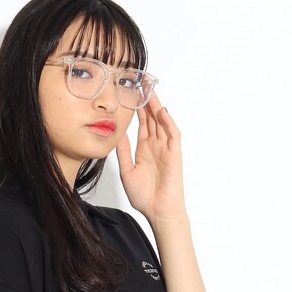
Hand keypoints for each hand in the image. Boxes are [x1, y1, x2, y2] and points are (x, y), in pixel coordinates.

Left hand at [115, 91, 186, 222]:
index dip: (137, 107)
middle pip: (152, 117)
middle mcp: (156, 146)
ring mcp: (166, 149)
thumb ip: (123, 151)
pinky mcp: (174, 155)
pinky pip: (172, 135)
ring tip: (150, 88)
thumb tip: (117, 133)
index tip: (130, 91)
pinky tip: (161, 111)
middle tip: (141, 80)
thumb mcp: (127, 170)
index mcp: (144, 149)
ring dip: (157, 105)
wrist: (158, 212)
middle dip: (148, 99)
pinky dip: (168, 122)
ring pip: (162, 122)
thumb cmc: (144, 196)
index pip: (142, 122)